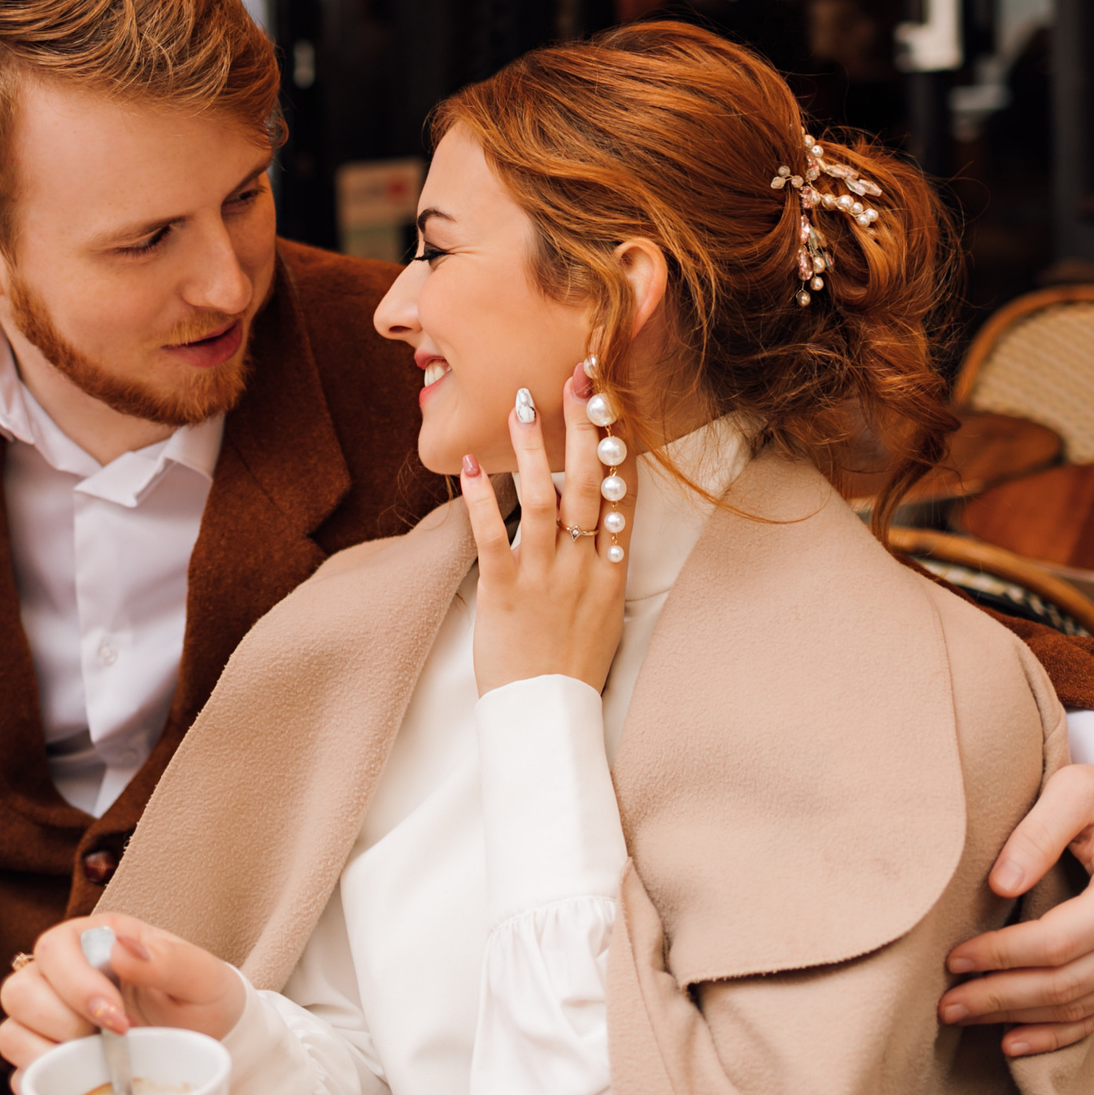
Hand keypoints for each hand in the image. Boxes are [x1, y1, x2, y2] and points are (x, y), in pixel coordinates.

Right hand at [0, 913, 246, 1073]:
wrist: (213, 1041)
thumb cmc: (204, 998)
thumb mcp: (201, 976)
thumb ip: (165, 959)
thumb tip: (121, 949)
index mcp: (94, 941)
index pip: (53, 949)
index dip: (76, 986)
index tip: (117, 1017)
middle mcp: (63, 976)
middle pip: (19, 992)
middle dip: (64, 1023)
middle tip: (113, 1038)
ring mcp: (51, 1020)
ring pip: (10, 1032)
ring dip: (50, 1054)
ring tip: (98, 1059)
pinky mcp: (50, 1060)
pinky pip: (19, 1075)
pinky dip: (45, 1083)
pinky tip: (84, 1080)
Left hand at [459, 363, 633, 696]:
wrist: (546, 717)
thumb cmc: (572, 668)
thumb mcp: (606, 615)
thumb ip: (604, 569)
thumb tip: (603, 530)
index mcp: (612, 571)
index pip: (622, 495)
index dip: (618, 445)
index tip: (614, 402)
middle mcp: (585, 567)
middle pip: (590, 484)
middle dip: (585, 426)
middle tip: (578, 377)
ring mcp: (546, 578)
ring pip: (545, 499)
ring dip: (532, 448)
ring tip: (520, 404)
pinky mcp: (505, 593)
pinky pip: (493, 537)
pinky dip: (481, 499)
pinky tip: (470, 466)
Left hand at [939, 746, 1093, 1055]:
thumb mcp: (1075, 790)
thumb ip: (1036, 832)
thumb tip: (998, 884)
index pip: (1055, 943)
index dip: (1000, 955)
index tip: (953, 956)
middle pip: (1065, 985)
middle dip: (999, 998)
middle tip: (945, 1003)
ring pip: (1078, 1007)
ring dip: (1018, 1019)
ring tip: (964, 1015)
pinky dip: (1055, 1033)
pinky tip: (1013, 1042)